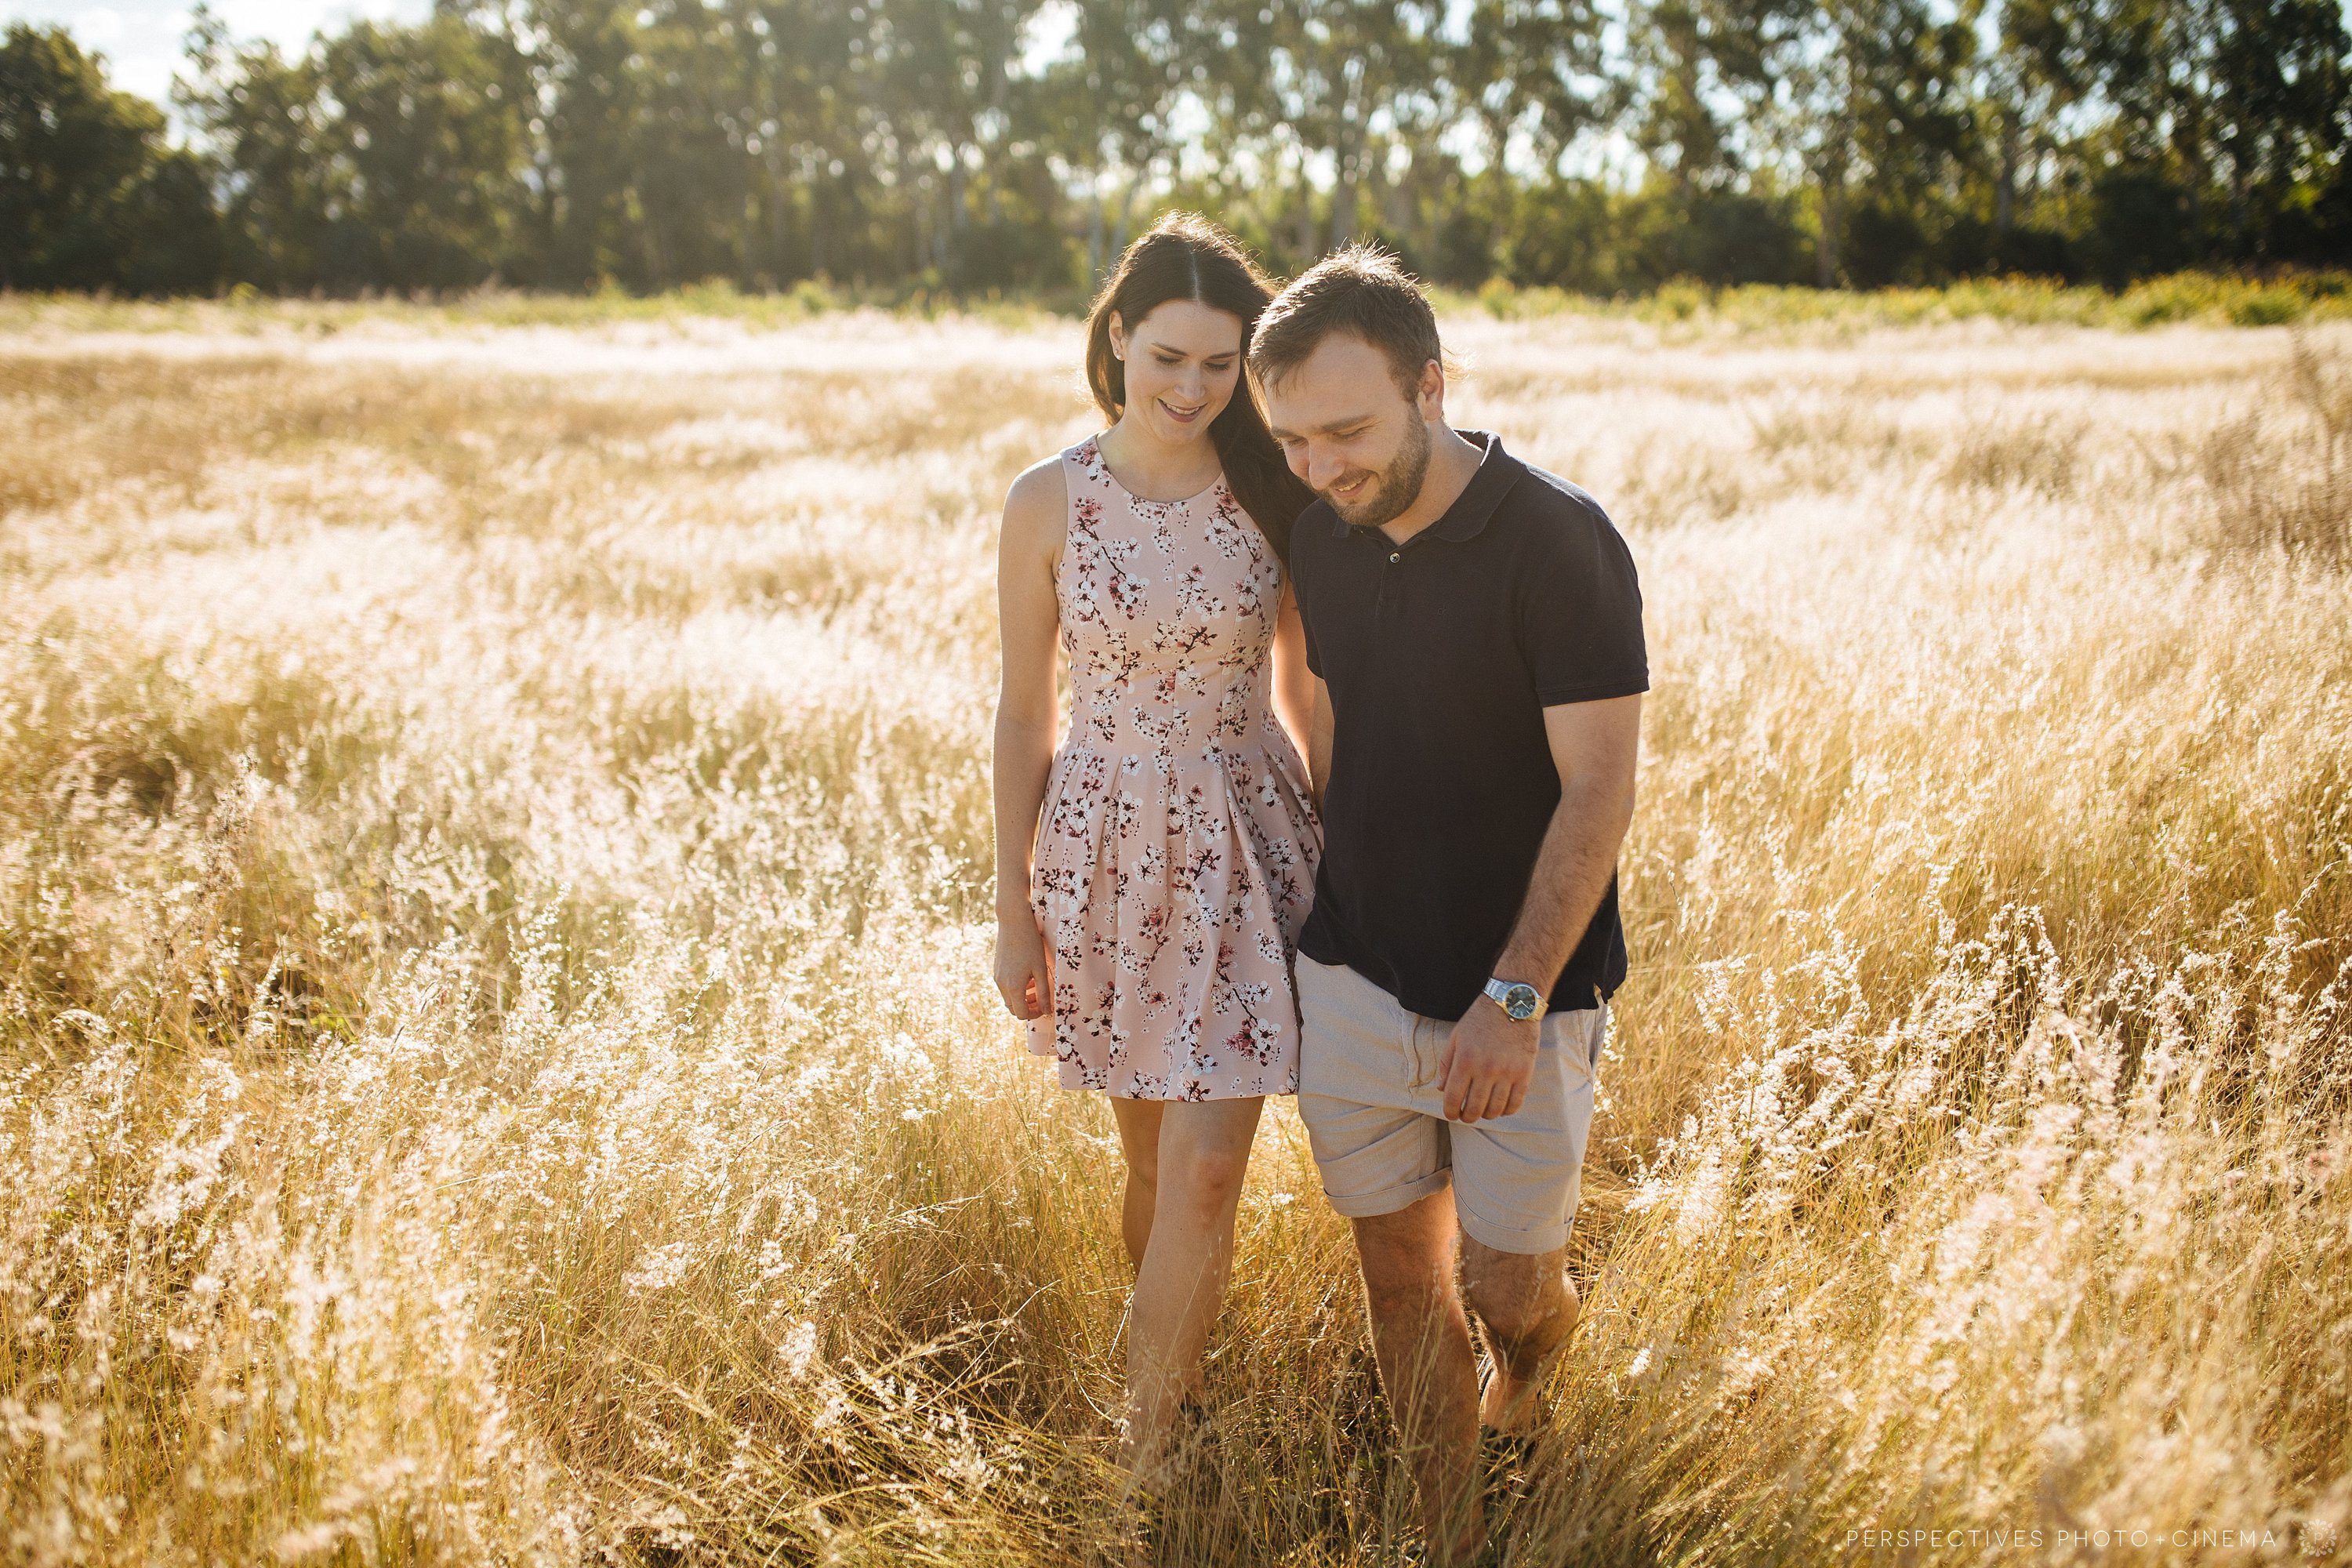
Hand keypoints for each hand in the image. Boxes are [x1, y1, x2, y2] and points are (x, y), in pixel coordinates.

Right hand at [994, 912, 1053, 1021]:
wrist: (1013, 922)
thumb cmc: (1031, 944)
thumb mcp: (1041, 969)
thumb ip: (1044, 992)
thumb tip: (1047, 1010)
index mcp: (1013, 987)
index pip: (1022, 1013)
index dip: (1035, 1014)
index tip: (1045, 1008)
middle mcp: (1001, 984)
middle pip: (1013, 1008)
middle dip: (1028, 1008)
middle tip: (1041, 999)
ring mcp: (997, 977)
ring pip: (1008, 998)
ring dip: (1021, 998)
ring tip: (1035, 986)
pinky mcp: (996, 969)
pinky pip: (1005, 987)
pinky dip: (1015, 988)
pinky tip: (1026, 976)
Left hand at [1438, 1000, 1539, 1123]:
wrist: (1512, 1003)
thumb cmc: (1480, 1019)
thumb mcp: (1456, 1037)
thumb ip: (1447, 1064)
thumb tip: (1441, 1089)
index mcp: (1465, 1061)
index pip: (1453, 1098)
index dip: (1450, 1112)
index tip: (1451, 1115)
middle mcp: (1485, 1070)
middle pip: (1474, 1109)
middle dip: (1467, 1117)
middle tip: (1466, 1116)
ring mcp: (1507, 1073)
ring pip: (1495, 1110)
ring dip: (1486, 1115)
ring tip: (1483, 1111)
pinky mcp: (1524, 1073)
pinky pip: (1515, 1103)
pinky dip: (1506, 1111)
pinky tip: (1501, 1107)